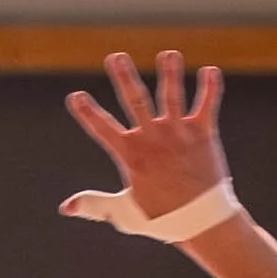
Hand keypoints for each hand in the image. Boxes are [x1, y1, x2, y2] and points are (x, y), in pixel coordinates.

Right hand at [62, 49, 230, 224]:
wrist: (202, 222)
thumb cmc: (161, 219)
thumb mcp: (123, 213)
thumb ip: (94, 204)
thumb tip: (65, 207)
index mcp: (131, 155)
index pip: (102, 129)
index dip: (87, 112)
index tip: (75, 96)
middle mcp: (153, 138)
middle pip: (135, 101)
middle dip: (124, 77)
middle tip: (115, 57)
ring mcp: (179, 133)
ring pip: (172, 95)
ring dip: (170, 73)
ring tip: (169, 54)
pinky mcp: (203, 133)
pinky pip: (208, 105)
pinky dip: (210, 87)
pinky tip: (210, 71)